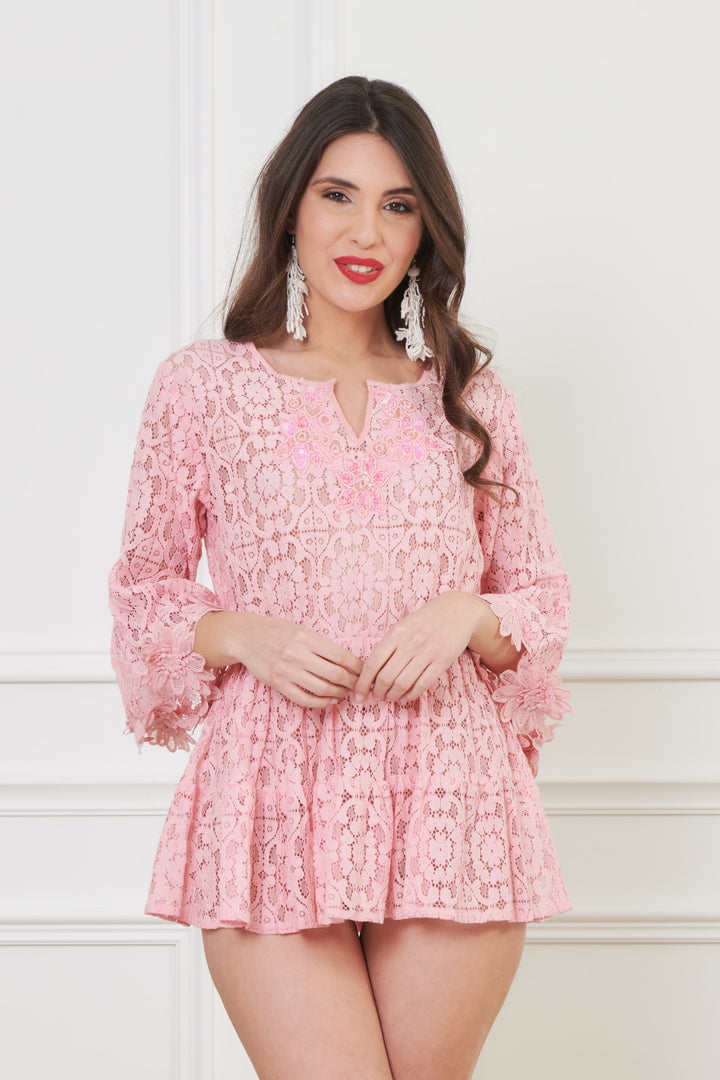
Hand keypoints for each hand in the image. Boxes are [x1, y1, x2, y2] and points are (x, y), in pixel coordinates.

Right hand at [195, 611, 361, 708]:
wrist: (246, 637)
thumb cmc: (278, 631)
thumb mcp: (302, 630)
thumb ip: (322, 645)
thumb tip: (350, 661)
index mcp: (307, 638)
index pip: (342, 656)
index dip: (358, 667)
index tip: (365, 672)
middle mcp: (298, 654)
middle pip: (336, 675)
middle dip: (352, 683)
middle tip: (359, 686)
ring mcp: (287, 671)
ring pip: (322, 689)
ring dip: (339, 693)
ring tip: (345, 692)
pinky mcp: (279, 684)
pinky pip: (305, 699)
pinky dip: (322, 702)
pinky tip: (330, 700)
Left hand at [352, 592, 487, 704]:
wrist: (455, 612)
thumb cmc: (423, 622)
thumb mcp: (401, 628)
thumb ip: (387, 647)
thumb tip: (369, 674)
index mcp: (396, 634)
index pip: (372, 663)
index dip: (362, 683)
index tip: (357, 695)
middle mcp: (410, 643)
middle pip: (385, 677)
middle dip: (377, 692)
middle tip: (376, 696)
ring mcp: (427, 653)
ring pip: (402, 684)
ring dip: (392, 696)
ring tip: (390, 697)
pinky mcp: (441, 662)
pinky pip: (421, 686)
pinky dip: (410, 695)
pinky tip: (405, 695)